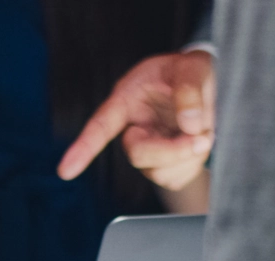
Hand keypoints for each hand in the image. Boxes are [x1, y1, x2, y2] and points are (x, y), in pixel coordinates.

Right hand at [58, 50, 214, 190]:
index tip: (65, 171)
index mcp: (128, 99)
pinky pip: (174, 180)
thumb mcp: (193, 67)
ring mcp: (148, 150)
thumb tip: (189, 125)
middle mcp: (133, 127)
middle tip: (205, 136)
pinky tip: (200, 146)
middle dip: (171, 150)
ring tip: (207, 132)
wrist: (209, 87)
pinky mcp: (163, 167)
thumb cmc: (192, 72)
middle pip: (137, 153)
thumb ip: (190, 89)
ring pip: (156, 172)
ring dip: (188, 157)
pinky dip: (194, 166)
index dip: (84, 148)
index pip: (101, 125)